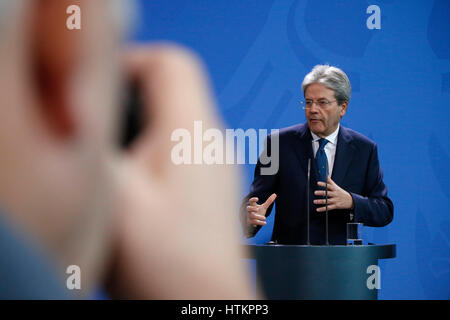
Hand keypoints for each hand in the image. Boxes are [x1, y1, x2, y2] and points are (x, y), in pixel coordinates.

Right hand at [108, 45, 252, 298]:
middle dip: (128, 98)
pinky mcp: (208, 187)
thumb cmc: (172, 266)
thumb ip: (99, 151)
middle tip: (97, 127)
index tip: (99, 86)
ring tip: (112, 161)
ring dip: (137, 129)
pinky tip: (133, 188)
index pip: (172, 63)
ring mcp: (213, 165)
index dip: (131, 61)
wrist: (207, 305)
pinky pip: (177, 150)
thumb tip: (85, 122)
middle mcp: (211, 142)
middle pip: (171, 89)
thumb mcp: (119, 201)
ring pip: (172, 120)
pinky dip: (150, 154)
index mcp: (193, 133)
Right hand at [246, 193, 276, 226]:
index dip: (253, 199)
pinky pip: (254, 222)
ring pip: (252, 216)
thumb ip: (269, 201)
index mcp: (253, 205)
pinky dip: (259, 223)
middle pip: (248, 208)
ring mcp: (250, 216)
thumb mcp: (264, 207)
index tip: (257, 199)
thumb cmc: (259, 212)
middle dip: (252, 208)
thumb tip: (275, 194)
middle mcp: (250, 211)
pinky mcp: (251, 222)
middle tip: (257, 209)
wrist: (254, 221)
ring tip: (264, 218)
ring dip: (258, 217)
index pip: (251, 201)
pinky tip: (265, 223)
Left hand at [314, 177, 353, 211]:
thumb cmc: (342, 193)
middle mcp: (335, 194)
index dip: (323, 184)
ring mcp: (335, 200)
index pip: (329, 186)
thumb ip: (331, 182)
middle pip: (328, 193)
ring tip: (314, 201)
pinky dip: (323, 209)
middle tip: (315, 192)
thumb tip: (326, 176)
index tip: (318, 183)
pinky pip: (329, 208)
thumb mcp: (337, 187)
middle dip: (321, 193)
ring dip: (320, 201)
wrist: (351, 200)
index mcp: (335, 189)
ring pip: (327, 201)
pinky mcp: (336, 206)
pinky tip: (318, 209)